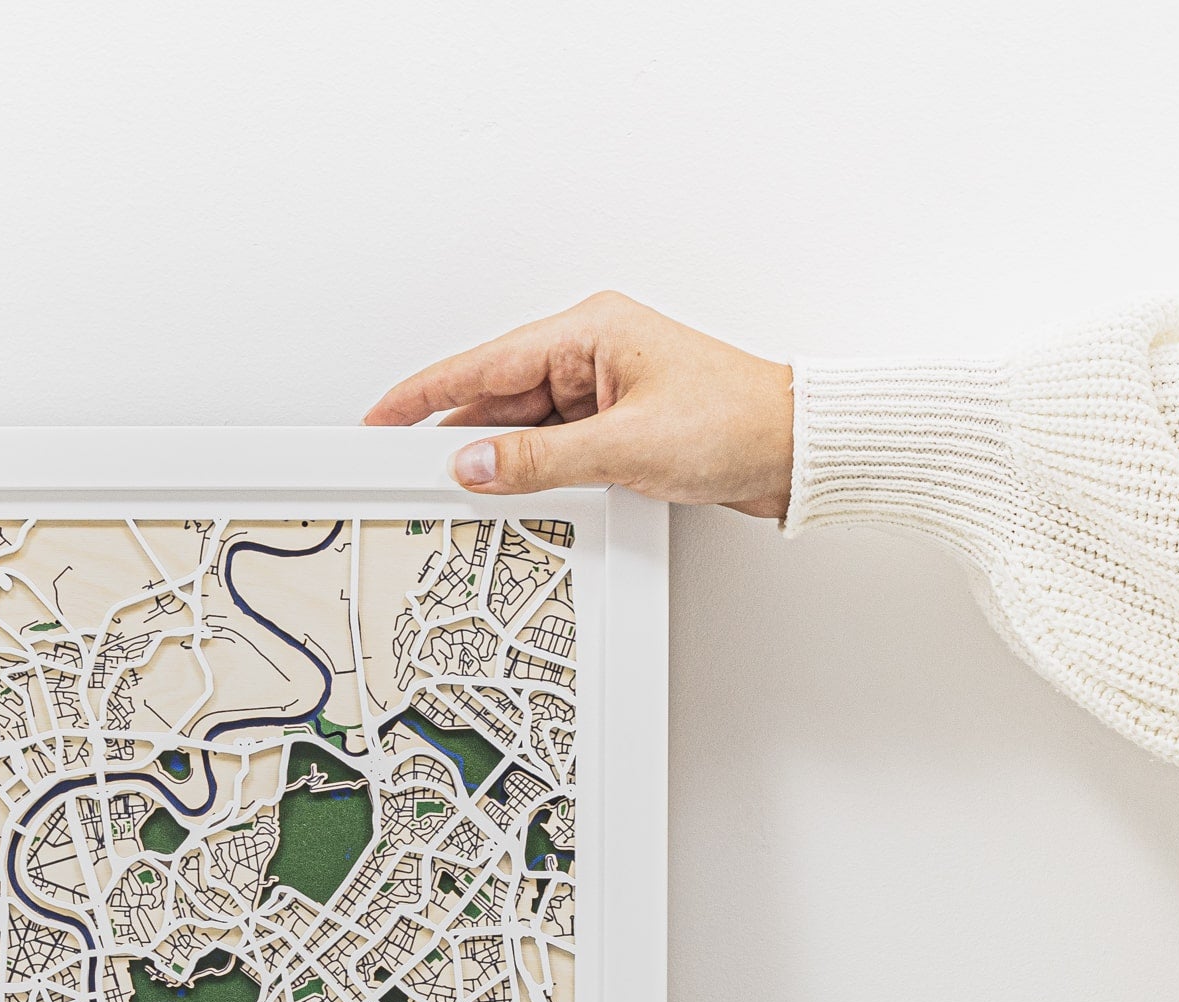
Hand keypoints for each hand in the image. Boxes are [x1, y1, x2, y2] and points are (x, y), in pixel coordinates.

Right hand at [364, 291, 794, 518]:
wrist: (798, 450)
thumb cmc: (736, 423)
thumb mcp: (625, 447)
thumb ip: (541, 460)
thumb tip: (477, 464)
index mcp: (591, 331)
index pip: (484, 362)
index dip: (425, 393)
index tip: (380, 415)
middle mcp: (593, 353)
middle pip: (498, 397)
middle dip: (459, 436)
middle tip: (409, 472)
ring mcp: (603, 391)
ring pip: (524, 427)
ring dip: (502, 460)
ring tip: (468, 492)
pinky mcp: (616, 425)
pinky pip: (553, 446)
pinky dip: (533, 470)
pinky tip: (519, 492)